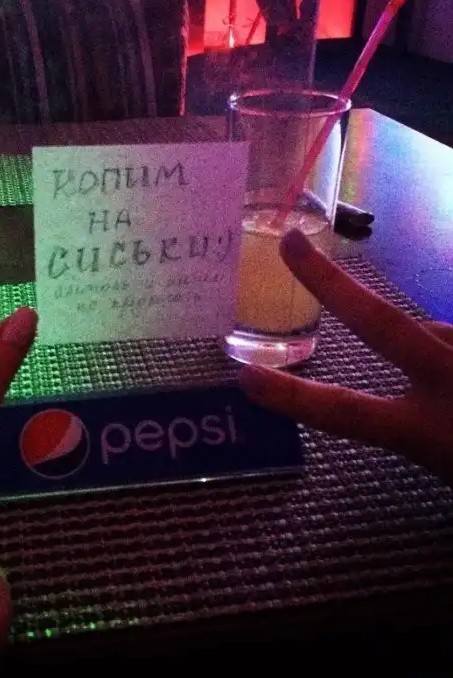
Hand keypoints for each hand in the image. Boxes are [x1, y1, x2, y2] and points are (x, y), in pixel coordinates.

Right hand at [239, 229, 452, 483]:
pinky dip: (446, 343)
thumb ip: (432, 415)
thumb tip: (428, 350)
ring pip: (442, 334)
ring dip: (440, 346)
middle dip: (333, 286)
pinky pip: (450, 336)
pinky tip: (445, 369)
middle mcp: (449, 384)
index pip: (346, 414)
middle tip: (293, 245)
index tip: (244, 377)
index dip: (293, 397)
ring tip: (443, 387)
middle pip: (384, 326)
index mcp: (430, 432)